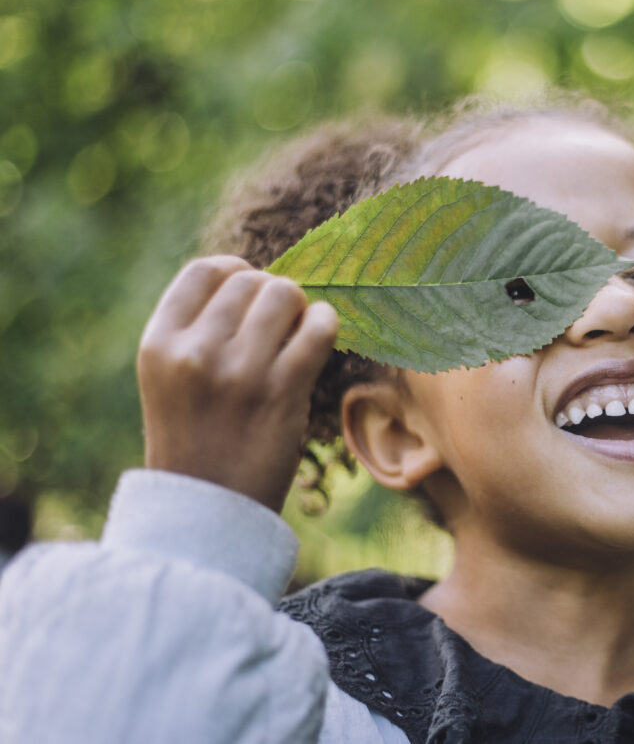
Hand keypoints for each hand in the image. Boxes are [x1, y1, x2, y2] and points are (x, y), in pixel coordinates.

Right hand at [137, 256, 338, 511]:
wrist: (208, 511)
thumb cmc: (196, 440)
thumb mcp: (171, 379)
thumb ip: (197, 330)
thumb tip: (254, 279)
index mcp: (158, 344)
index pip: (204, 270)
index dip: (236, 272)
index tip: (249, 294)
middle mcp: (194, 351)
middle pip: (251, 280)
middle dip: (272, 295)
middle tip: (278, 328)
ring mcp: (239, 371)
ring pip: (285, 294)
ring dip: (300, 309)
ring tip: (297, 336)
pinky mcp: (282, 391)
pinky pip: (319, 327)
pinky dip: (326, 323)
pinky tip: (320, 338)